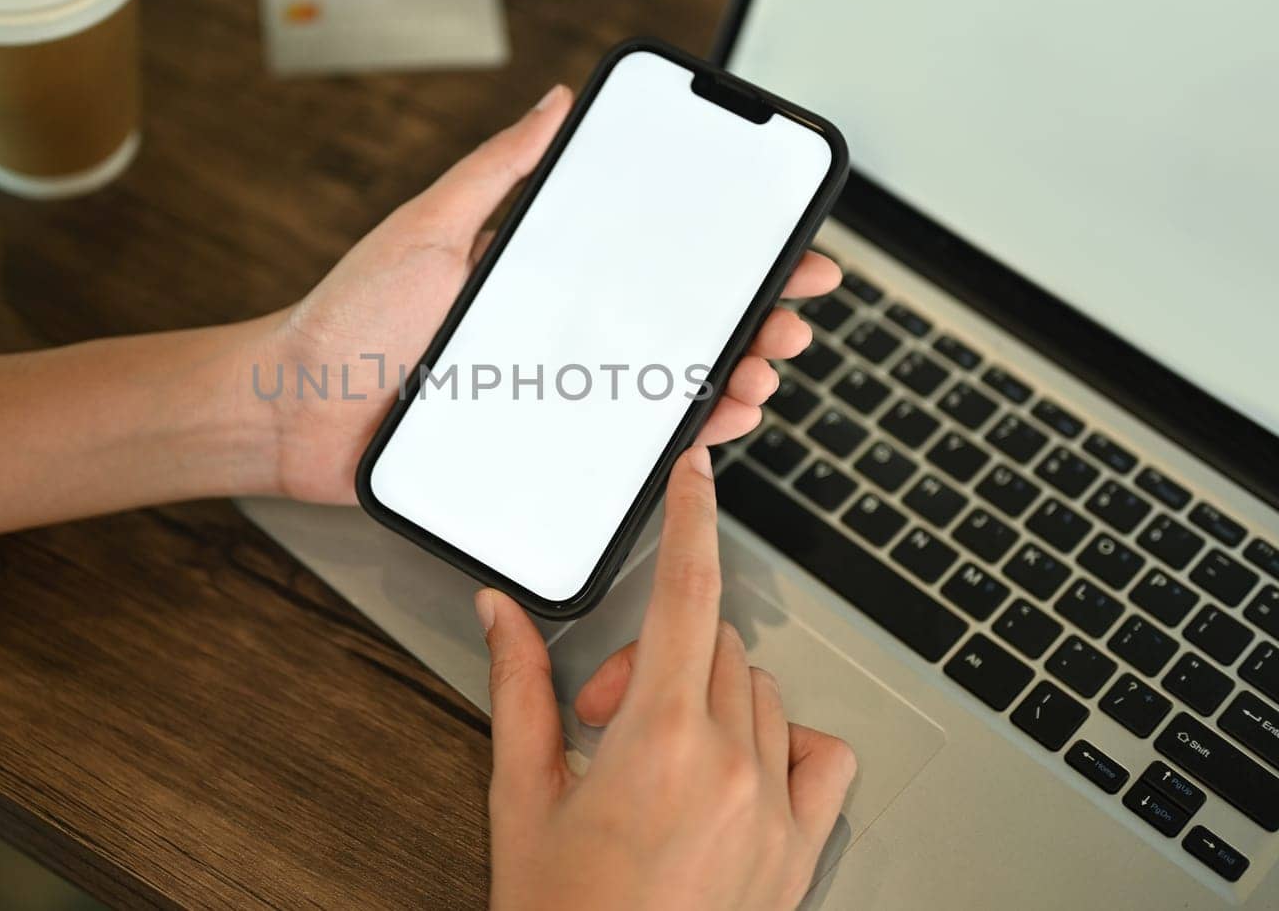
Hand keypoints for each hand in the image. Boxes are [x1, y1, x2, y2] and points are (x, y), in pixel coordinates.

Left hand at [266, 86, 841, 503]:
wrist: (296, 408)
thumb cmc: (349, 315)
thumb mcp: (429, 227)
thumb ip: (496, 172)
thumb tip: (553, 104)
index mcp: (543, 280)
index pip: (652, 263)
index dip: (726, 258)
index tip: (785, 249)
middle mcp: (557, 337)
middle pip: (676, 329)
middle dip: (750, 323)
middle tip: (792, 323)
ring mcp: (551, 397)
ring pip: (662, 390)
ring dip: (728, 381)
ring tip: (763, 374)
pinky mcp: (537, 450)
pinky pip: (620, 447)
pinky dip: (678, 438)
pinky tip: (713, 427)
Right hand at [478, 447, 856, 910]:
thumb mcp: (520, 800)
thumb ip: (519, 689)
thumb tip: (502, 614)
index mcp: (658, 743)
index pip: (687, 595)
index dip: (693, 519)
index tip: (698, 473)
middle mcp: (732, 766)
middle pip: (716, 642)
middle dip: (657, 657)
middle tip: (604, 717)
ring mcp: (776, 809)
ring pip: (764, 690)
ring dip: (710, 697)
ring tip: (655, 757)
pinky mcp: (802, 849)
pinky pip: (820, 753)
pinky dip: (782, 742)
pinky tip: (732, 771)